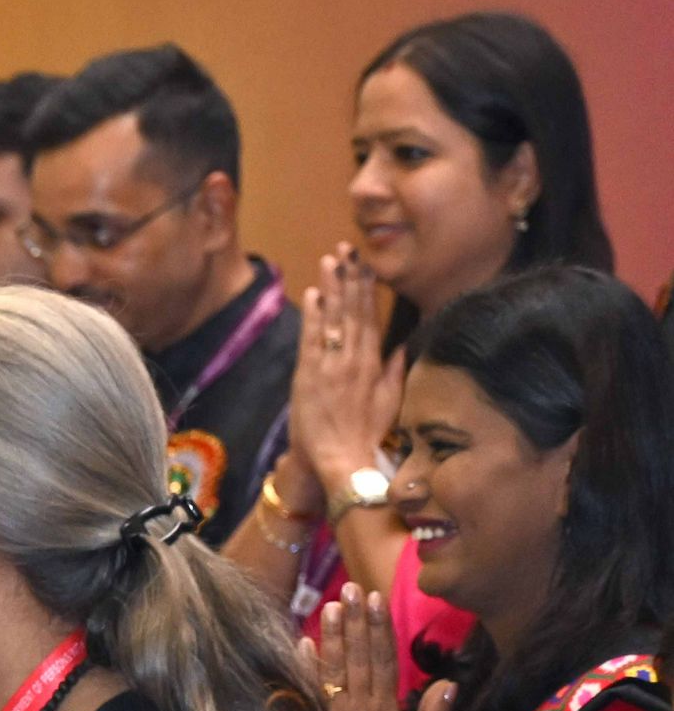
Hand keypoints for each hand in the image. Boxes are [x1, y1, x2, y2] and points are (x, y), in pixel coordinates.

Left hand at [288, 247, 406, 489]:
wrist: (343, 461)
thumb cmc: (367, 435)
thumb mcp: (390, 401)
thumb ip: (395, 371)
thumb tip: (402, 347)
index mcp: (374, 364)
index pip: (370, 318)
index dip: (367, 289)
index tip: (366, 264)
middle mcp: (354, 361)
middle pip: (353, 312)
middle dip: (350, 278)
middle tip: (348, 249)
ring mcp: (330, 367)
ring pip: (333, 320)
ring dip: (332, 288)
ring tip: (331, 259)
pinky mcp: (308, 378)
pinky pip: (312, 341)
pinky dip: (313, 317)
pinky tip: (313, 294)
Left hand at [317, 590, 453, 710]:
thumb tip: (448, 682)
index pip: (385, 660)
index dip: (381, 628)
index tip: (377, 599)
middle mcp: (359, 709)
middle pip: (358, 657)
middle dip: (356, 621)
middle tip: (350, 589)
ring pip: (333, 670)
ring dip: (333, 636)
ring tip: (330, 606)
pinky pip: (309, 696)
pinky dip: (305, 669)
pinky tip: (302, 644)